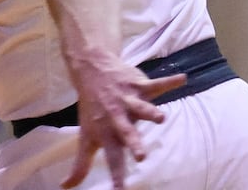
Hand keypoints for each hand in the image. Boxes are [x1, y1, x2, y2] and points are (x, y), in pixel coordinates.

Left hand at [62, 58, 186, 189]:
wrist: (89, 70)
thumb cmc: (92, 110)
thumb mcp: (85, 138)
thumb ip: (80, 165)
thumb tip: (65, 187)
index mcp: (107, 134)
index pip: (113, 159)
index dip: (117, 175)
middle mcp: (117, 118)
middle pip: (127, 133)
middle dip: (134, 143)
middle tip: (141, 155)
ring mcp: (128, 100)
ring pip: (141, 108)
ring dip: (150, 112)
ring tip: (161, 118)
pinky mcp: (138, 85)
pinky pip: (155, 84)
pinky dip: (169, 82)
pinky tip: (182, 79)